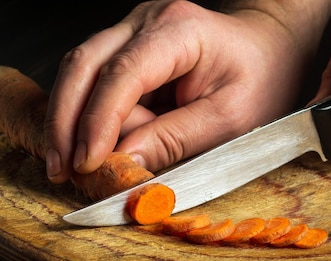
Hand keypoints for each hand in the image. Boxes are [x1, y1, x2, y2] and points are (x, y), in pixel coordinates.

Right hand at [44, 0, 330, 182]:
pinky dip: (85, 115)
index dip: (98, 121)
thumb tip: (125, 160)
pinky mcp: (128, 50)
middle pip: (84, 65)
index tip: (87, 163)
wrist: (270, 50)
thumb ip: (177, 138)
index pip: (123, 74)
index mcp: (178, 30)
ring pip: (80, 72)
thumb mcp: (231, 118)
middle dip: (66, 120)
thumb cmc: (261, 79)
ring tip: (69, 165)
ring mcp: (132, 32)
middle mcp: (146, 22)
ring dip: (69, 120)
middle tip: (61, 169)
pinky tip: (82, 145)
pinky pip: (94, 81)